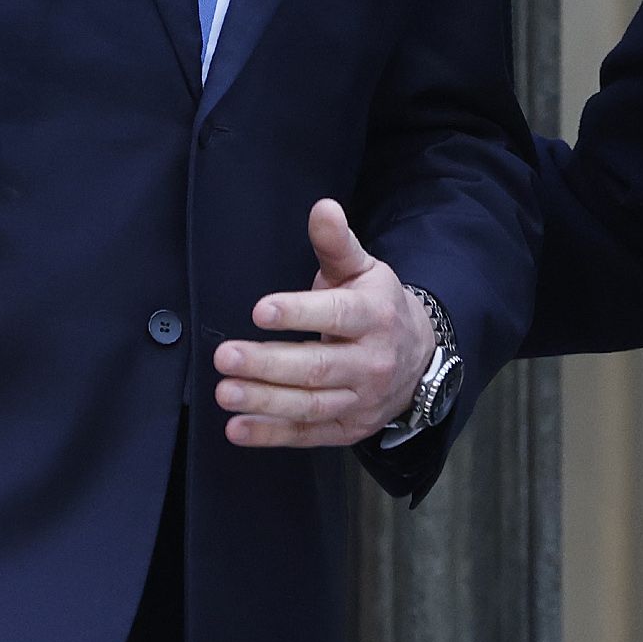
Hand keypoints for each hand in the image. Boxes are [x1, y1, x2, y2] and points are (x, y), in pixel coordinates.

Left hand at [212, 200, 438, 448]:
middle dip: (269, 364)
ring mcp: (361, 400)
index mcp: (375, 316)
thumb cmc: (377, 306)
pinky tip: (236, 428)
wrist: (418, 358)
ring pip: (310, 405)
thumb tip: (322, 207)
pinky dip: (271, 435)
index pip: (337, 315)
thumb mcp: (363, 269)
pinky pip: (307, 435)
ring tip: (224, 391)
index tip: (260, 310)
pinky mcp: (347, 429)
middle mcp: (371, 362)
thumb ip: (336, 243)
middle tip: (225, 355)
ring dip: (264, 401)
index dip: (299, 313)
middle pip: (318, 367)